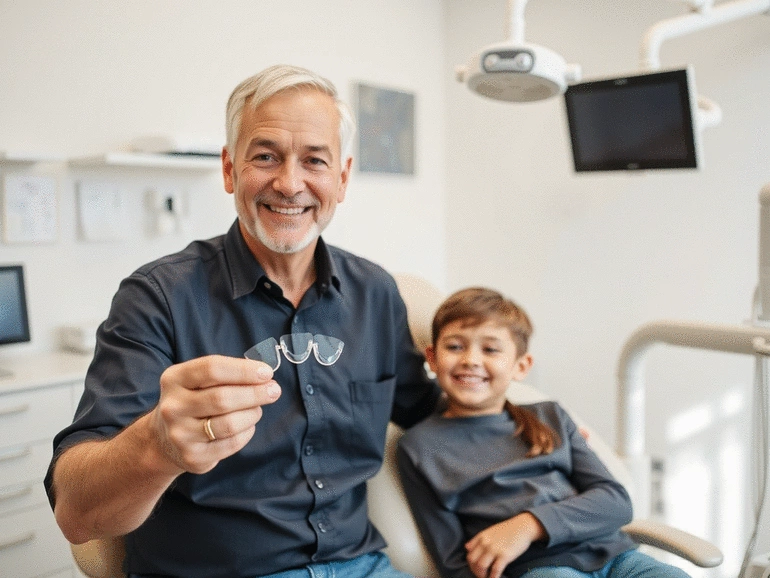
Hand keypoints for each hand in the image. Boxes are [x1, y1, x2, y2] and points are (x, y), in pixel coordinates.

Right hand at [149, 355, 280, 473]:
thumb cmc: (193, 400)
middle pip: (222, 398)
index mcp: (174, 379)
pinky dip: (247, 432)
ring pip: (229, 423)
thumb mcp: (198, 380)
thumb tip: (264, 375)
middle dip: (255, 393)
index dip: (243, 370)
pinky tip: (247, 425)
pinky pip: (231, 443)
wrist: (163, 439)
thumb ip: (227, 374)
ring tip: (258, 409)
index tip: (267, 372)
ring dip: (252, 414)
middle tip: (274, 390)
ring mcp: (180, 434)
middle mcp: (173, 406)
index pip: (212, 368)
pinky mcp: (192, 456)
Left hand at [465, 512, 545, 577]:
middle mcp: (485, 543)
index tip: (476, 569)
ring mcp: (494, 549)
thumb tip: (467, 548)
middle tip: (481, 575)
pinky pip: (495, 570)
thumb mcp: (489, 531)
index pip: (469, 554)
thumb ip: (477, 539)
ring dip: (482, 575)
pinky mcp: (505, 555)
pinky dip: (493, 577)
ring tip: (487, 577)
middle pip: (473, 561)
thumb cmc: (507, 529)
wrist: (523, 526)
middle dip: (475, 571)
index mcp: (481, 537)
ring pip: (481, 566)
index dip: (471, 564)